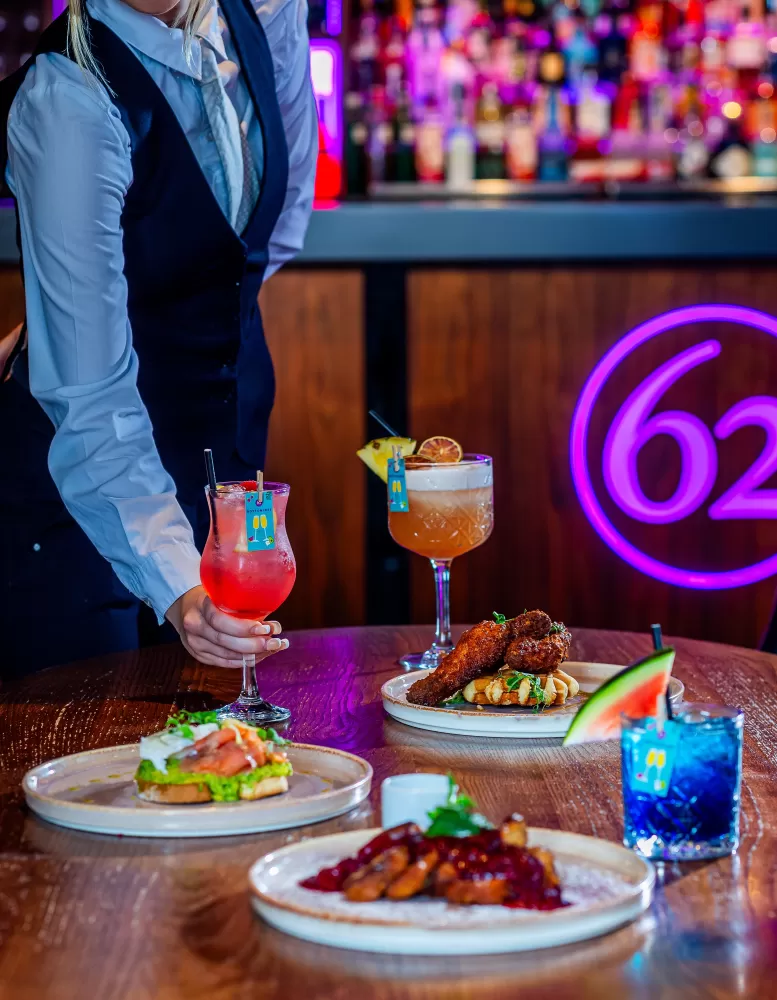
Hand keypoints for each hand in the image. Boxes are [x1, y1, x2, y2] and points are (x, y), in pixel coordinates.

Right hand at [166, 585, 288, 667]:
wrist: (187, 607)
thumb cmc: (213, 598)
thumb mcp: (224, 593)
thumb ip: (245, 607)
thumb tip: (274, 627)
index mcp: (199, 606)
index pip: (219, 620)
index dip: (242, 627)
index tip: (263, 629)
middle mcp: (194, 626)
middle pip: (224, 641)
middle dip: (253, 645)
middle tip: (275, 643)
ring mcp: (195, 644)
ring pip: (225, 655)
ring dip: (252, 655)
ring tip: (273, 649)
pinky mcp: (199, 656)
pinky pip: (224, 663)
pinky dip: (243, 661)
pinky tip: (260, 656)